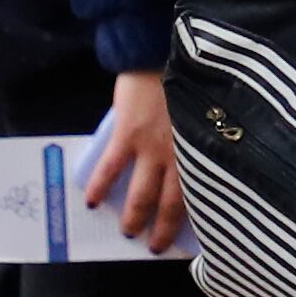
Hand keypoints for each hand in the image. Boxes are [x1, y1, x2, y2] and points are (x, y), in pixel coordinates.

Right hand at [88, 69, 184, 252]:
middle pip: (172, 203)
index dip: (197, 217)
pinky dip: (101, 187)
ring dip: (134, 217)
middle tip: (155, 246)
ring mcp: (152, 147)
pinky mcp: (128, 135)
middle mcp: (179, 153)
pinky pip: (111, 169)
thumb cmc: (186, 77)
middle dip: (163, 228)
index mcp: (201, 148)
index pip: (202, 191)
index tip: (195, 236)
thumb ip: (195, 136)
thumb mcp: (200, 111)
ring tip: (128, 233)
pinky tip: (93, 202)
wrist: (161, 50)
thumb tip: (190, 156)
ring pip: (142, 194)